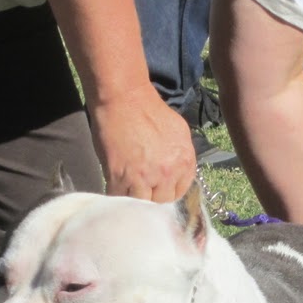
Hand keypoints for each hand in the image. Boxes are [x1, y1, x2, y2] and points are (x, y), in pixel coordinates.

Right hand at [90, 85, 196, 202]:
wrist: (123, 97)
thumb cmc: (148, 110)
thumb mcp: (178, 132)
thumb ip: (180, 156)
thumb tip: (176, 174)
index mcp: (185, 161)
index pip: (180, 194)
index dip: (167, 193)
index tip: (157, 190)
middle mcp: (168, 172)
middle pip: (162, 202)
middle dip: (152, 199)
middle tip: (142, 192)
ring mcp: (144, 177)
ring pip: (142, 205)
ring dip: (135, 201)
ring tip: (129, 194)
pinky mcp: (121, 178)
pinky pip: (121, 198)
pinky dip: (118, 197)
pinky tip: (116, 190)